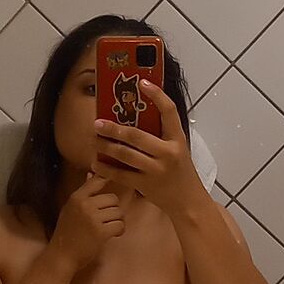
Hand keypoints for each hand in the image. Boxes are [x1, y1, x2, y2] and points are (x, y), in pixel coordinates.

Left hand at [91, 80, 204, 217]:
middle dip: (114, 128)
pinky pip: (120, 175)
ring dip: (106, 146)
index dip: (157, 95)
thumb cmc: (180, 172)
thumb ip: (161, 135)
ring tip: (95, 140)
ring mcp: (156, 170)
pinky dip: (105, 168)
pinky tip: (95, 163)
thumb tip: (134, 117)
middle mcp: (168, 153)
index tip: (143, 82)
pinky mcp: (145, 185)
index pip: (169, 112)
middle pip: (136, 136)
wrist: (187, 201)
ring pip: (125, 154)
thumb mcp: (177, 149)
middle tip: (98, 123)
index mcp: (177, 140)